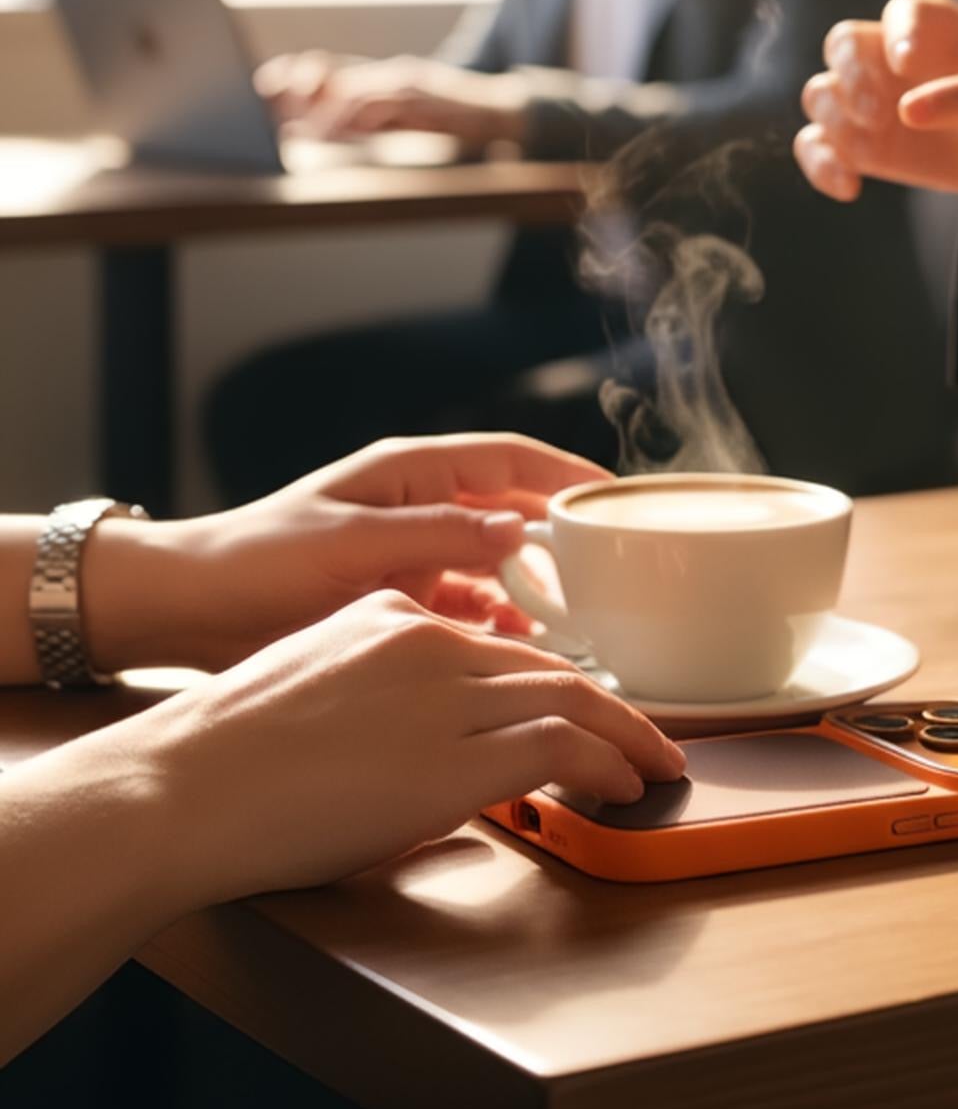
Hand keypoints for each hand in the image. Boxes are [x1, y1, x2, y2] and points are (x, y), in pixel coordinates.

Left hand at [89, 434, 609, 673]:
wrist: (188, 607)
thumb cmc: (257, 559)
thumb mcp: (351, 541)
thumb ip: (438, 533)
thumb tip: (520, 527)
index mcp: (409, 472)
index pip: (510, 458)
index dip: (568, 473)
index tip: (619, 497)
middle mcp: (417, 507)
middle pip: (511, 512)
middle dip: (561, 540)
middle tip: (613, 574)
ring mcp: (408, 552)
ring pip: (493, 565)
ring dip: (531, 589)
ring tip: (577, 623)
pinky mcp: (395, 597)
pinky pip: (463, 605)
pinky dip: (493, 623)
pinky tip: (519, 651)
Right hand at [129, 592, 687, 904]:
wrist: (181, 789)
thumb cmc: (225, 764)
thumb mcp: (318, 694)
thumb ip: (385, 706)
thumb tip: (434, 755)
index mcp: (390, 614)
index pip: (498, 646)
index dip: (553, 681)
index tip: (583, 708)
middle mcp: (427, 639)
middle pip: (550, 667)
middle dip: (612, 706)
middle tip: (652, 739)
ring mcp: (445, 695)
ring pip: (570, 698)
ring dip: (626, 736)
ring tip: (656, 766)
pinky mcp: (455, 758)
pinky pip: (561, 748)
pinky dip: (609, 763)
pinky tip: (627, 785)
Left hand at [256, 51, 523, 146]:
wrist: (499, 111)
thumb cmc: (451, 119)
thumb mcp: (401, 119)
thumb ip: (365, 120)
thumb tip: (318, 129)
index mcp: (381, 77)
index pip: (330, 68)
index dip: (295, 73)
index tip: (265, 82)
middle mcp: (388, 72)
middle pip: (332, 71)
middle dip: (297, 84)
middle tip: (270, 96)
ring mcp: (405, 80)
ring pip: (351, 88)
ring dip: (318, 110)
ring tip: (295, 130)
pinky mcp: (420, 94)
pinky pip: (378, 103)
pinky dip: (351, 116)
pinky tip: (333, 130)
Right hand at [796, 0, 957, 203]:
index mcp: (929, 28)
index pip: (903, 11)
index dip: (899, 32)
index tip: (907, 62)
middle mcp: (883, 54)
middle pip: (842, 43)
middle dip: (852, 74)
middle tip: (878, 111)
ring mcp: (859, 98)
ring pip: (820, 93)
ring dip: (836, 118)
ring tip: (868, 147)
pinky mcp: (848, 142)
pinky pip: (813, 145)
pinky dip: (820, 165)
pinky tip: (850, 187)